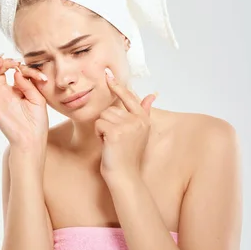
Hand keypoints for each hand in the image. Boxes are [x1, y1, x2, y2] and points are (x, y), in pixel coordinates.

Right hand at [0, 55, 49, 155]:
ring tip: (0, 62)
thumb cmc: (37, 122)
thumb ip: (27, 84)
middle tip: (11, 60)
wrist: (31, 139)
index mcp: (16, 90)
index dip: (18, 66)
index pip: (13, 71)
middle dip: (2, 62)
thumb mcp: (37, 99)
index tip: (25, 65)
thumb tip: (16, 72)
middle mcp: (4, 92)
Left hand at [96, 67, 156, 183]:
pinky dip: (98, 134)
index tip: (108, 74)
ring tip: (111, 142)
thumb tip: (152, 95)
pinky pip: (98, 124)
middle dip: (107, 122)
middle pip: (110, 108)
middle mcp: (137, 120)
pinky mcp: (115, 132)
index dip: (118, 86)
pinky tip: (106, 144)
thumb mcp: (139, 132)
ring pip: (103, 116)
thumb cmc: (127, 154)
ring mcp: (127, 126)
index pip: (129, 97)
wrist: (125, 175)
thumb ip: (143, 111)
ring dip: (102, 129)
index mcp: (143, 119)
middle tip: (114, 139)